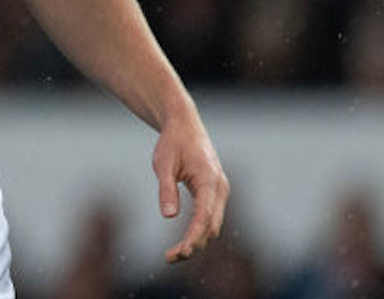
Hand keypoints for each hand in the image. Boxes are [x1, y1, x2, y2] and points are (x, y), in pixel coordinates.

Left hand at [152, 111, 228, 261]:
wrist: (184, 126)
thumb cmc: (172, 143)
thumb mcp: (163, 164)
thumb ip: (166, 189)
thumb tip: (169, 216)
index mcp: (209, 181)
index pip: (204, 216)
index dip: (193, 237)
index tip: (180, 253)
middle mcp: (220, 189)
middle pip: (211, 226)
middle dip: (193, 245)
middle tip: (170, 258)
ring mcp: (220, 192)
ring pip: (213, 225)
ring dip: (196, 241)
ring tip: (173, 255)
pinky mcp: (215, 194)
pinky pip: (210, 218)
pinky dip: (199, 232)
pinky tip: (184, 242)